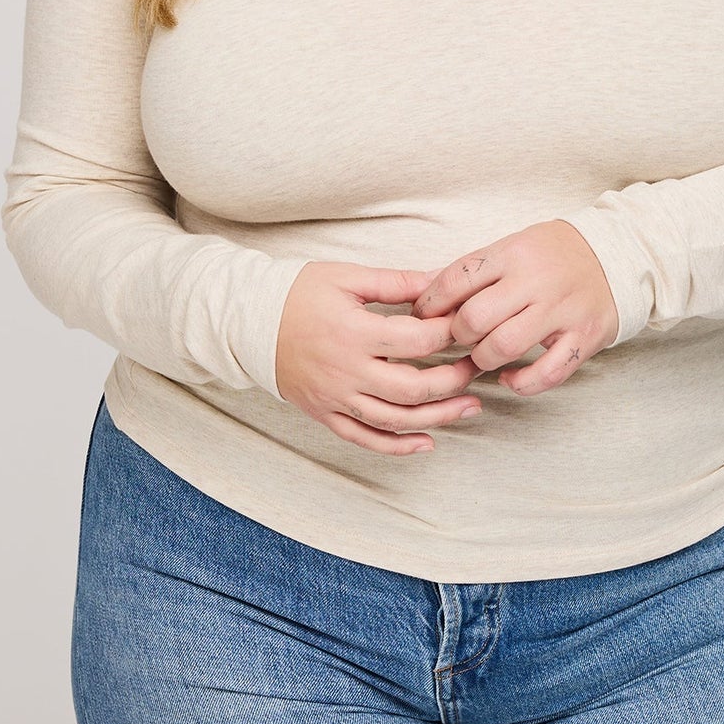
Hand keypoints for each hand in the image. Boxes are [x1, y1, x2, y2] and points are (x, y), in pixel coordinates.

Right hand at [274, 261, 484, 454]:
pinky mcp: (325, 414)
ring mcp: (335, 398)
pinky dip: (398, 446)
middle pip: (413, 388)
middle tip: (477, 368)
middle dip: (453, 380)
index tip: (469, 326)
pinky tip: (428, 442)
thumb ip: (396, 282)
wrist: (247, 322)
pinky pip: (364, 439)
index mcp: (355, 332)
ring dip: (438, 417)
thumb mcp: (347, 277)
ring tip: (470, 408)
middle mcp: (347, 371)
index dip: (450, 333)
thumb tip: (440, 281)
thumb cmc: (297, 293)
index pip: (417, 340)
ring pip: (395, 420)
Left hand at [410, 220, 618, 396]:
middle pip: (475, 318)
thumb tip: (422, 291)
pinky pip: (545, 374)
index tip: (424, 316)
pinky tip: (509, 377)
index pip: (456, 280)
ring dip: (483, 359)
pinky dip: (520, 384)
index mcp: (513, 253)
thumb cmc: (555, 254)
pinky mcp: (583, 338)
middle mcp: (536, 281)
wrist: (619, 255)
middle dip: (456, 335)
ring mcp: (561, 311)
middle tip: (459, 336)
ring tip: (483, 355)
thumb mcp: (514, 246)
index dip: (430, 303)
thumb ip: (473, 270)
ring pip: (504, 347)